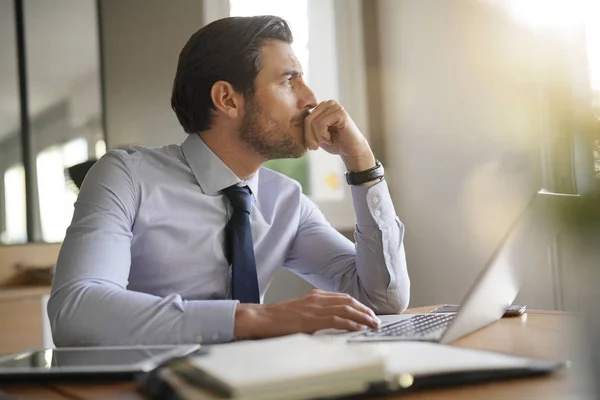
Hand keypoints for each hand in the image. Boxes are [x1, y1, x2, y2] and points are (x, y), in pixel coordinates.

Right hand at [234, 289, 380, 339]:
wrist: (262, 318)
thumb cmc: (278, 318)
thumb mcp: (300, 311)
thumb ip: (315, 313)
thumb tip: (330, 322)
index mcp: (315, 295)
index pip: (343, 297)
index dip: (358, 305)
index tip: (368, 312)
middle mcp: (317, 298)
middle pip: (348, 301)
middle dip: (364, 310)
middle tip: (375, 319)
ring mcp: (315, 307)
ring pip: (346, 309)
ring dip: (362, 317)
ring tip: (372, 323)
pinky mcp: (312, 318)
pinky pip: (336, 319)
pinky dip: (350, 323)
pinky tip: (358, 327)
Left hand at [304, 100, 375, 171]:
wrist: (351, 151)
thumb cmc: (335, 143)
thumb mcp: (316, 134)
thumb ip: (308, 126)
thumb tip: (292, 119)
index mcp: (323, 106)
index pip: (305, 117)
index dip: (306, 134)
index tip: (313, 145)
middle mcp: (329, 103)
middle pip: (308, 119)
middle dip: (309, 136)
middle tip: (315, 147)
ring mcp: (335, 106)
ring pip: (314, 122)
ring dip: (318, 136)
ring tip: (327, 140)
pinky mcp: (340, 112)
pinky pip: (321, 124)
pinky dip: (323, 135)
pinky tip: (331, 137)